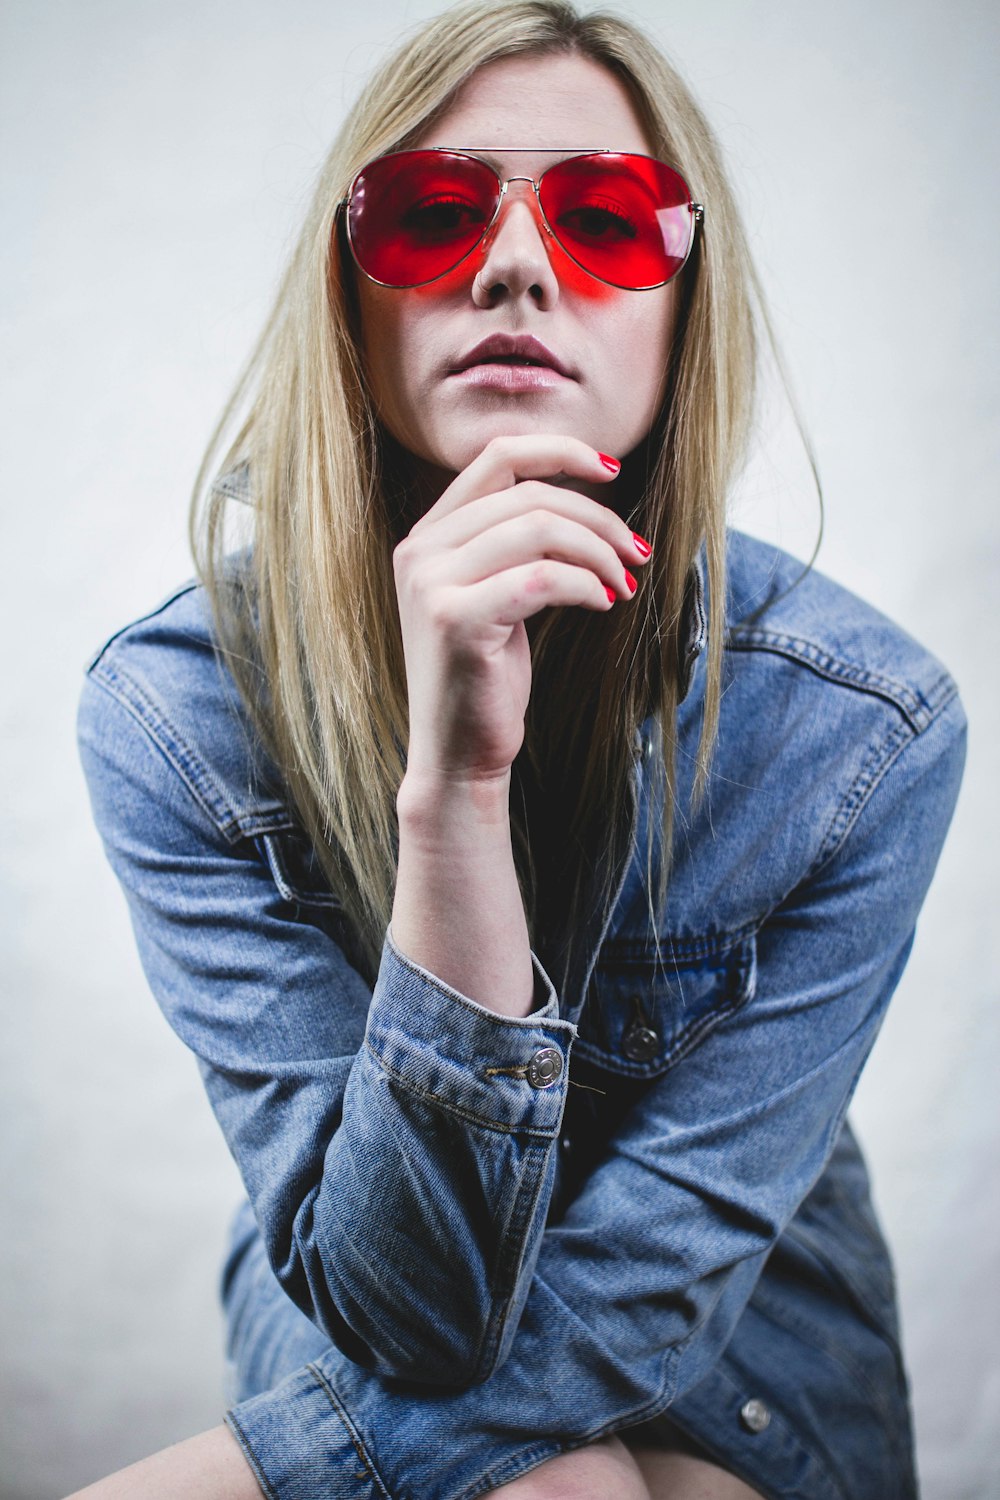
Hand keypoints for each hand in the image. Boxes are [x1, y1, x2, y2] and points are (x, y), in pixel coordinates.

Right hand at [393, 434, 651, 786]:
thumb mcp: (496, 596)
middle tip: (636, 552)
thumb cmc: (486, 678)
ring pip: (538, 529)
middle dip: (598, 518)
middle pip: (529, 495)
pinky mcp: (455, 620)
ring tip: (622, 583)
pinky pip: (542, 577)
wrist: (458, 754)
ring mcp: (432, 584)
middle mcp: (420, 551)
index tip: (611, 469)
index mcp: (427, 536)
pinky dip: (584, 585)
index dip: (559, 451)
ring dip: (598, 552)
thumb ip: (513, 544)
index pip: (497, 458)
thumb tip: (586, 495)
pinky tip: (604, 604)